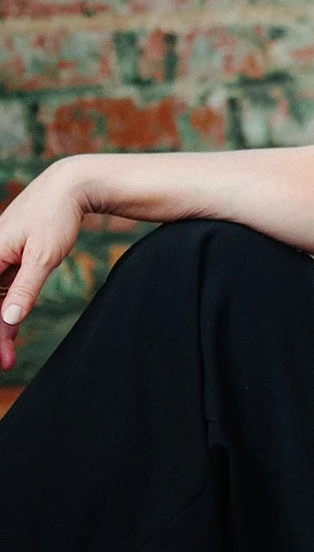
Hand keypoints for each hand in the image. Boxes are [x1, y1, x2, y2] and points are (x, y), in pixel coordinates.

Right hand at [0, 160, 88, 371]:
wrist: (67, 187)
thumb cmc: (55, 216)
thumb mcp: (43, 256)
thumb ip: (25, 289)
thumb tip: (8, 321)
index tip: (0, 355)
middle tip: (7, 364)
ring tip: (9, 359)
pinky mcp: (7, 261)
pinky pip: (1, 293)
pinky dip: (6, 314)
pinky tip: (10, 335)